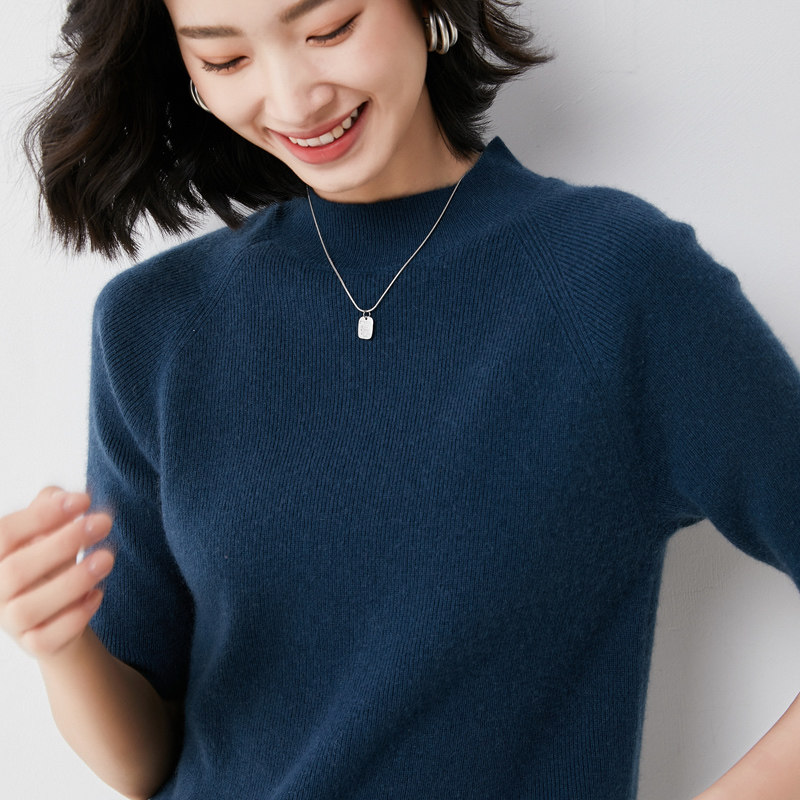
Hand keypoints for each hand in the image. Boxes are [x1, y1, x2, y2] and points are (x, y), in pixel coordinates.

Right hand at [0, 486, 113, 658]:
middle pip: (15, 570)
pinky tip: (98, 594)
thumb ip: (49, 506)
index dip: (41, 515)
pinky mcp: (33, 645)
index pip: (4, 534)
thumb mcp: (48, 530)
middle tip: (104, 522)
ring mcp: (9, 622)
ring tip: (107, 558)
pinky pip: (47, 638)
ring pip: (28, 609)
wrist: (57, 611)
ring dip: (72, 581)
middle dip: (64, 543)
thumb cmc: (49, 561)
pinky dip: (76, 616)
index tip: (83, 500)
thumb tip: (60, 495)